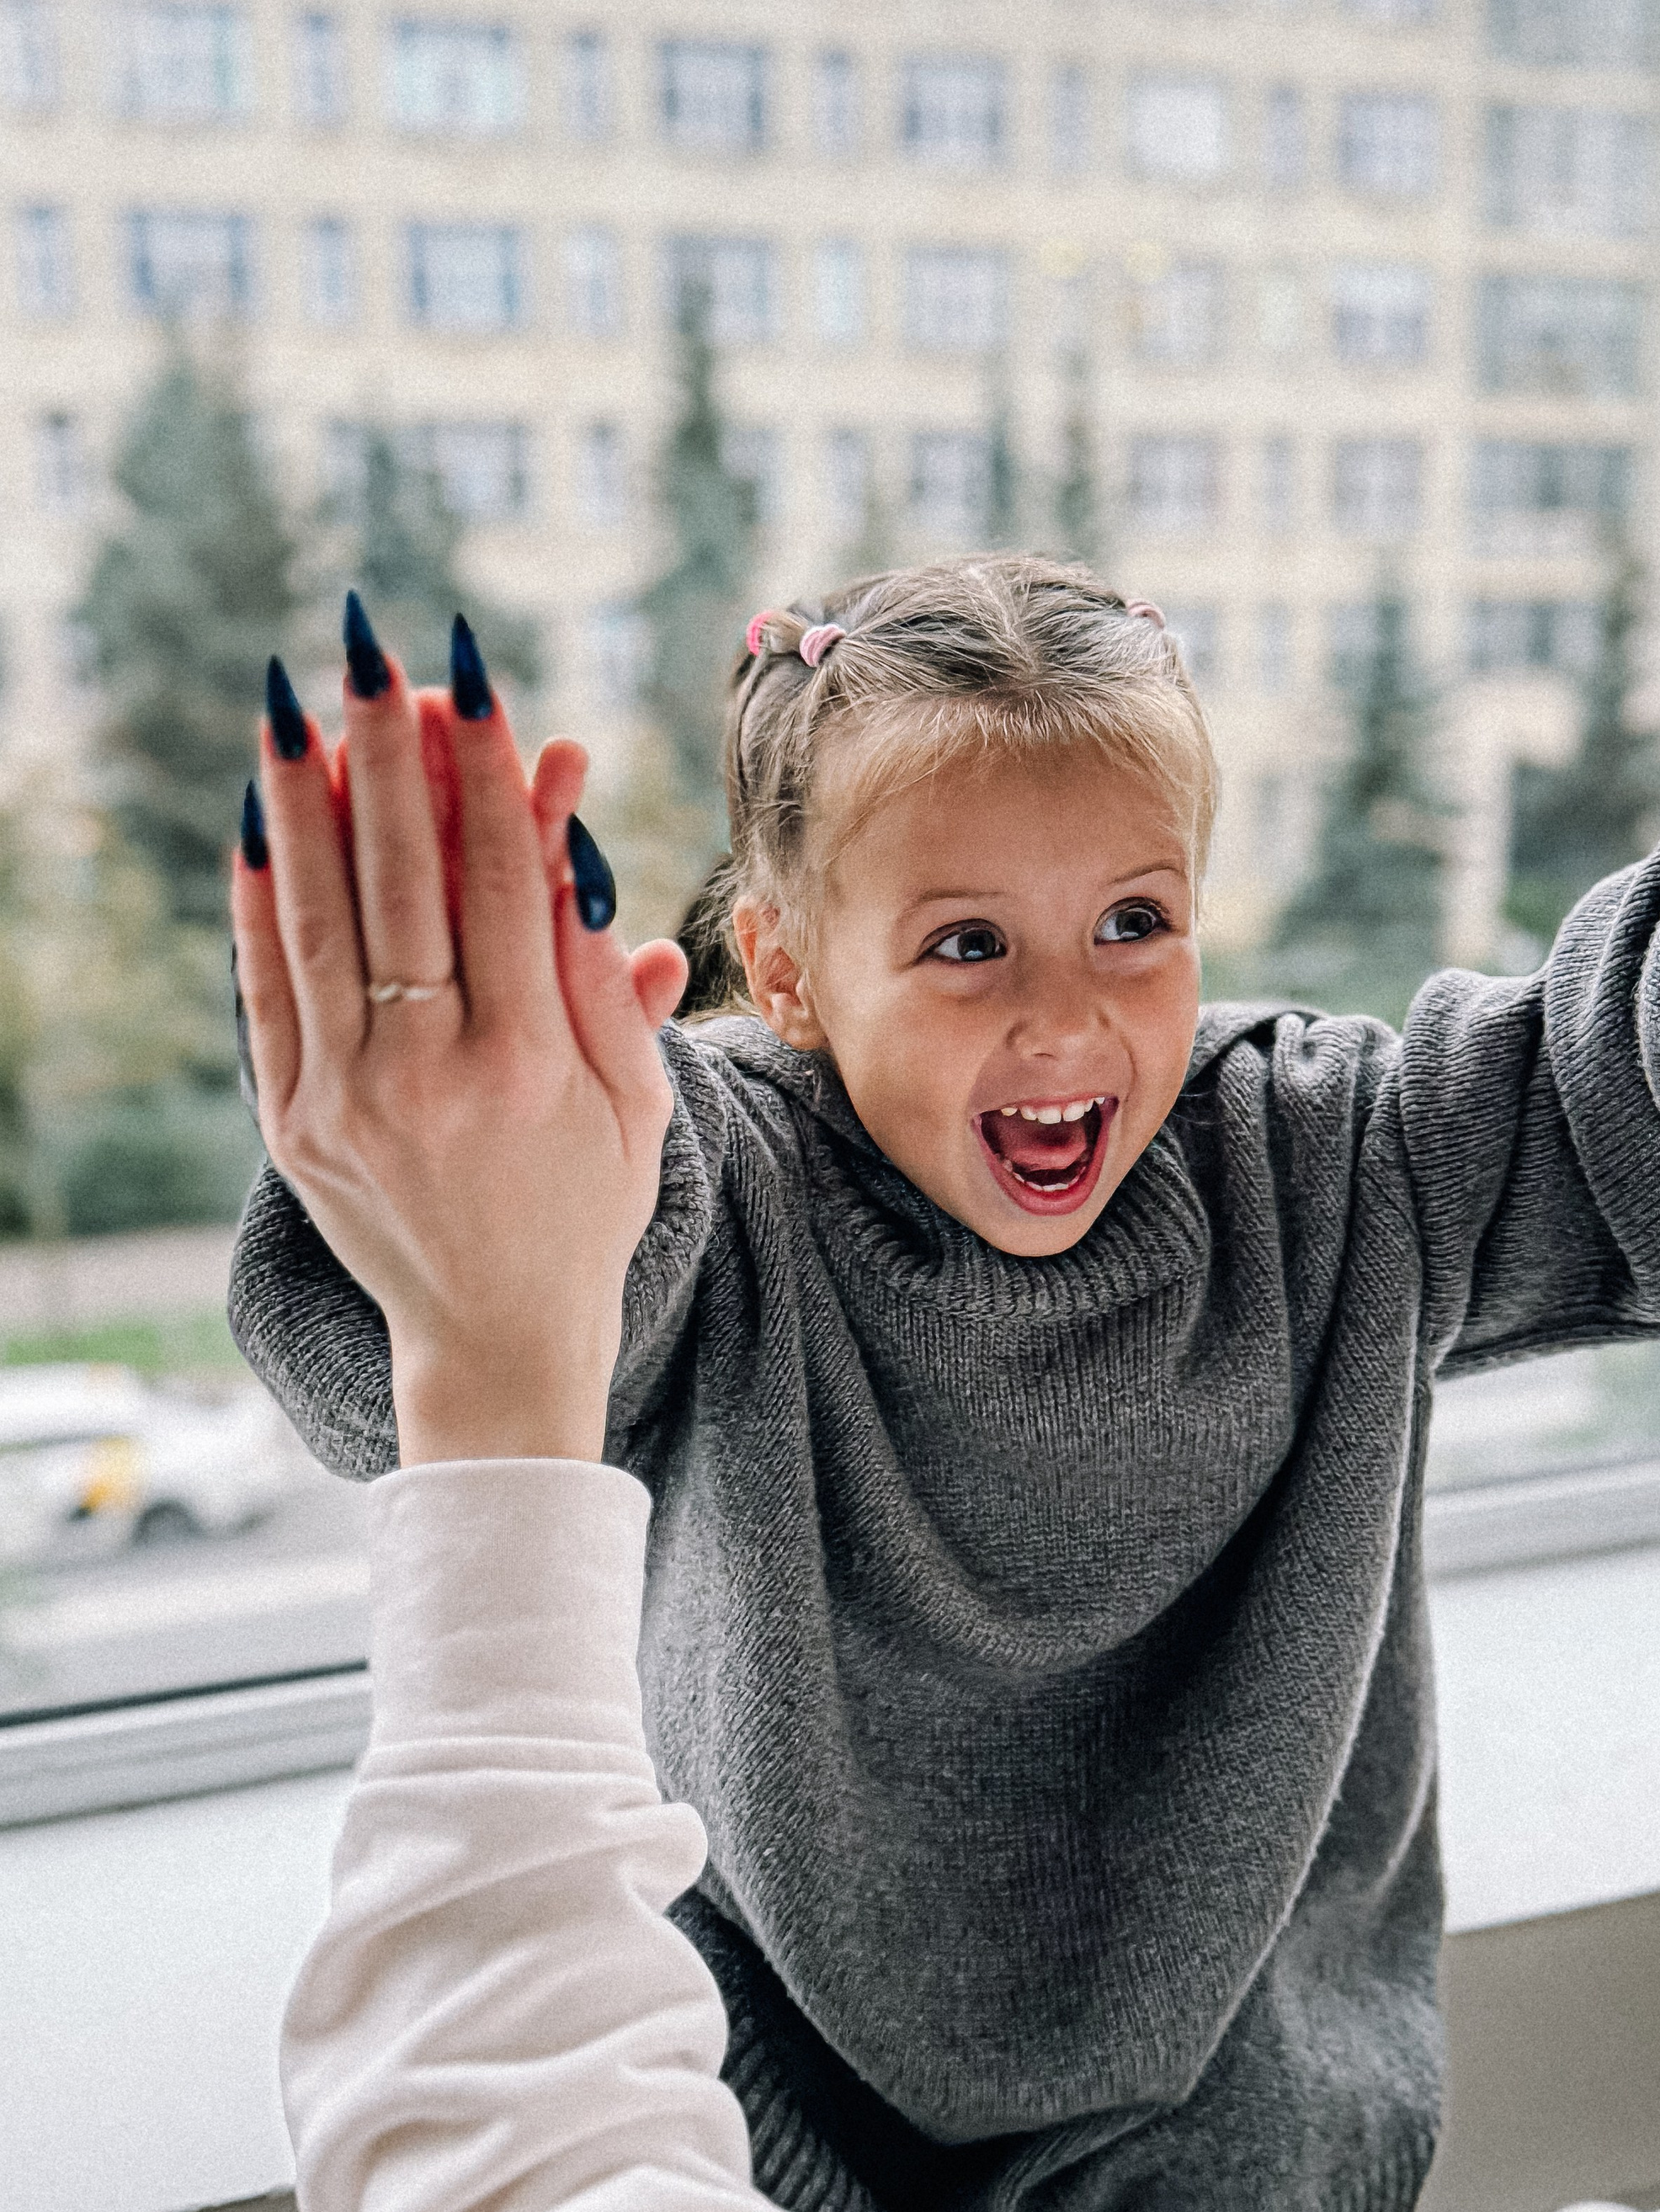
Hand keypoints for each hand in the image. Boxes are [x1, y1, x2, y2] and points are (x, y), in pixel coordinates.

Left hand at [233, 623, 687, 1464]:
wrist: (498, 1340)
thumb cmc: (583, 1211)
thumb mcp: (632, 1102)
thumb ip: (603, 970)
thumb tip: (572, 830)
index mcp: (532, 1070)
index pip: (500, 885)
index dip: (486, 774)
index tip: (472, 681)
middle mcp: (431, 1078)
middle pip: (403, 882)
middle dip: (389, 755)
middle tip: (373, 653)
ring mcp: (348, 1102)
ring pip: (319, 920)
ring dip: (304, 802)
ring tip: (292, 706)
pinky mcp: (292, 1122)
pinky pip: (267, 989)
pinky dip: (262, 900)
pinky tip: (258, 823)